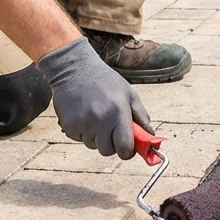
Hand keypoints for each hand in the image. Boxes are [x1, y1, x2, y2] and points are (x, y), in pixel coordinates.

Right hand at [37, 38, 152, 158]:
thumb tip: (151, 138)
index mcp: (118, 112)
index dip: (127, 151)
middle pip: (107, 151)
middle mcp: (100, 120)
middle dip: (111, 144)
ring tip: (95, 115)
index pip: (125, 149)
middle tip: (110, 127)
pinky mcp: (68, 125)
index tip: (127, 147)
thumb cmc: (106, 81)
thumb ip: (142, 117)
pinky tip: (83, 114)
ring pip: (92, 145)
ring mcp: (83, 123)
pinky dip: (82, 132)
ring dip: (96, 137)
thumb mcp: (129, 94)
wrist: (74, 68)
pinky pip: (79, 139)